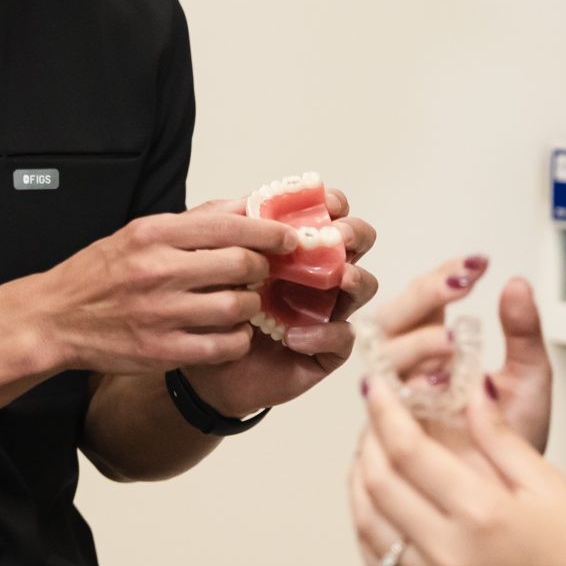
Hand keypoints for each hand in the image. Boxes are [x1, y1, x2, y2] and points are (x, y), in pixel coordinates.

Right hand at [38, 206, 291, 374]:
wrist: (55, 318)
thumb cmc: (101, 273)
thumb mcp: (140, 232)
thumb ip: (193, 222)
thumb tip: (245, 206)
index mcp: (153, 234)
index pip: (229, 225)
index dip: (268, 232)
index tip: (287, 238)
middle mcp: (158, 270)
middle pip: (240, 265)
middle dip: (262, 269)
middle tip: (263, 272)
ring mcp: (161, 313)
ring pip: (236, 307)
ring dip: (251, 305)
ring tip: (244, 302)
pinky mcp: (162, 351)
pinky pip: (223, 346)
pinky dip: (238, 339)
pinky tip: (232, 332)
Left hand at [184, 186, 381, 413]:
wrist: (202, 365)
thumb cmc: (212, 308)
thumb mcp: (213, 262)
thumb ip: (232, 230)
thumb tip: (253, 200)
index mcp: (297, 248)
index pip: (329, 216)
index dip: (336, 205)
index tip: (328, 204)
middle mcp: (318, 275)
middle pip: (359, 245)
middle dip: (356, 235)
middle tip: (339, 237)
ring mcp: (327, 311)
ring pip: (363, 287)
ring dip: (357, 278)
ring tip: (340, 279)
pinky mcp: (325, 349)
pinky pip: (342, 338)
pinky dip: (323, 334)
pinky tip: (293, 337)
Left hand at [349, 371, 565, 565]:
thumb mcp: (553, 487)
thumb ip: (501, 437)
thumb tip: (471, 391)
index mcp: (481, 514)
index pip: (408, 449)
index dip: (384, 409)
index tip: (376, 385)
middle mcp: (448, 553)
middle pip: (378, 483)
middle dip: (368, 439)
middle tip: (375, 412)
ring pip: (367, 524)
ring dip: (359, 481)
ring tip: (370, 452)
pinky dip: (367, 528)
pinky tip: (376, 506)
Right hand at [360, 257, 552, 451]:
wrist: (509, 501)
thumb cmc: (514, 443)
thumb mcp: (530, 380)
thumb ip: (524, 333)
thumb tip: (517, 283)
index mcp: (437, 351)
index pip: (426, 302)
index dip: (444, 278)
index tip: (477, 264)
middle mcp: (410, 373)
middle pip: (391, 321)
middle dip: (422, 299)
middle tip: (458, 287)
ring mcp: (396, 405)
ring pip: (382, 359)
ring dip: (416, 344)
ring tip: (452, 345)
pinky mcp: (388, 438)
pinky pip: (380, 408)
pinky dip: (405, 392)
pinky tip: (435, 388)